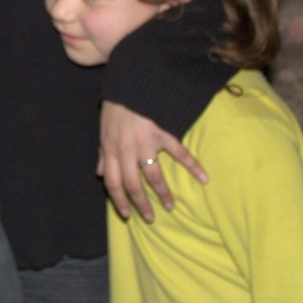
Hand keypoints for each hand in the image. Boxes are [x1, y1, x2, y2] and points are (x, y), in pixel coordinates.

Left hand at [99, 100, 207, 221]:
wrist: (129, 85)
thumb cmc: (114, 109)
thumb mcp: (102, 132)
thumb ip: (102, 155)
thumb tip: (99, 174)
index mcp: (110, 151)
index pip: (113, 184)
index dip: (119, 201)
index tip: (127, 215)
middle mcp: (126, 150)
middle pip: (133, 185)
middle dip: (141, 204)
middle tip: (150, 217)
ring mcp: (145, 143)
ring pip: (154, 175)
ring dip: (163, 193)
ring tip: (170, 206)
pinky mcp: (162, 133)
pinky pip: (179, 152)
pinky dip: (192, 165)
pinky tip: (203, 178)